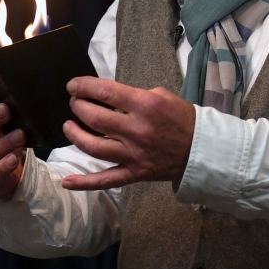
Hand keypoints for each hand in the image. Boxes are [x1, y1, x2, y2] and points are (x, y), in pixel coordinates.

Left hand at [61, 77, 195, 190]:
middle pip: (94, 117)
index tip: (73, 85)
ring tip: (69, 125)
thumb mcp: (161, 95)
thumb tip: (106, 96)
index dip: (83, 86)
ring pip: (93, 146)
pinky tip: (67, 181)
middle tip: (74, 102)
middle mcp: (136, 130)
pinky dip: (85, 183)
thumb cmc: (181, 118)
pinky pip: (106, 180)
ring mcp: (133, 154)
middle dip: (78, 106)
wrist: (201, 148)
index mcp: (145, 106)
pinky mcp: (134, 173)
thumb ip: (132, 95)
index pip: (104, 92)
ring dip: (74, 134)